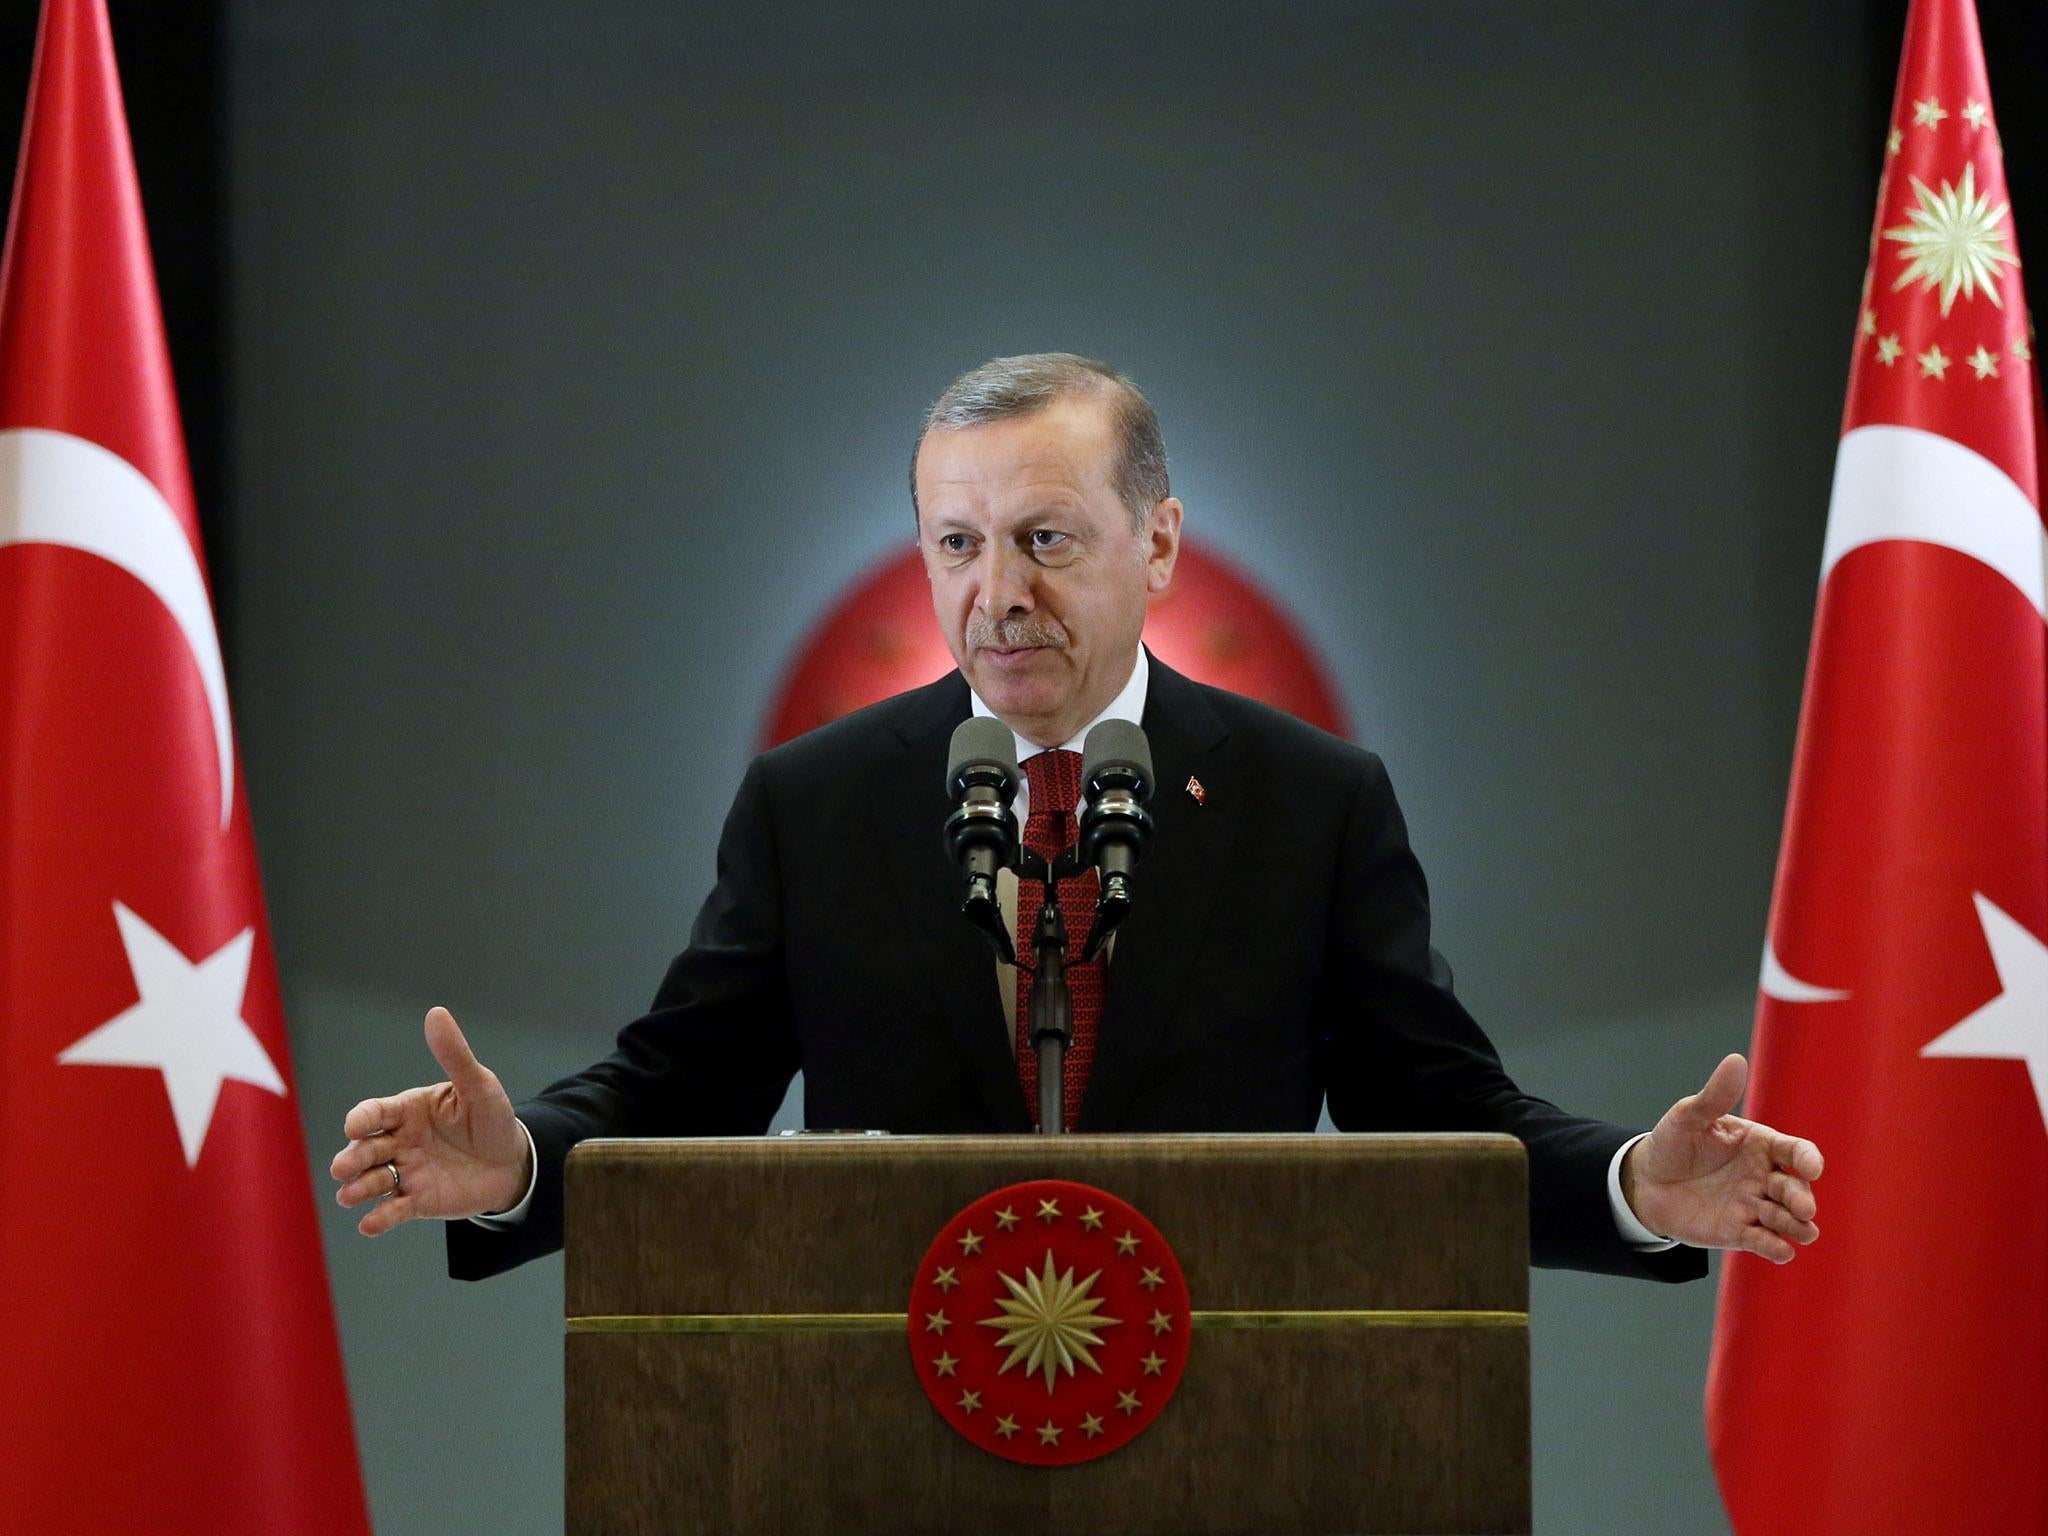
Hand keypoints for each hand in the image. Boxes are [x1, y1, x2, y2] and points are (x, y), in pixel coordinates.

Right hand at [329, 1006, 530, 1235]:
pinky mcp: (416, 1201)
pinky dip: (379, 1219)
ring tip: (349, 1196)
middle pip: (365, 1150)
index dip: (362, 1119)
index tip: (355, 1127)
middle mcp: (398, 1142)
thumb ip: (455, 1055)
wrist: (512, 1161)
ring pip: (371, 1182)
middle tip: (344, 1168)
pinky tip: (371, 1224)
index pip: (374, 1112)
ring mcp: (405, 1172)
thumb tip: (436, 1013)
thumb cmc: (490, 1117)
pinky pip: (392, 1210)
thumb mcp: (479, 1085)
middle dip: (351, 1159)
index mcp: (407, 1111)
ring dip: (357, 1189)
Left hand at [1622, 1053, 1822, 1263]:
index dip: (1808, 1159)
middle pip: (1795, 1189)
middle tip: (1802, 1207)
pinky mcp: (1739, 1232)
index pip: (1795, 1151)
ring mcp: (1754, 1206)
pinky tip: (1780, 1251)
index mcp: (1760, 1145)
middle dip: (1802, 1199)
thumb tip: (1736, 1060)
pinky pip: (1764, 1242)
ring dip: (1797, 1226)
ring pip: (1786, 1219)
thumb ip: (1715, 1096)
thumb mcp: (1688, 1117)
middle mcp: (1764, 1177)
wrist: (1645, 1181)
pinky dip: (1776, 1249)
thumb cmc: (1673, 1143)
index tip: (1812, 1167)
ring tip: (1801, 1230)